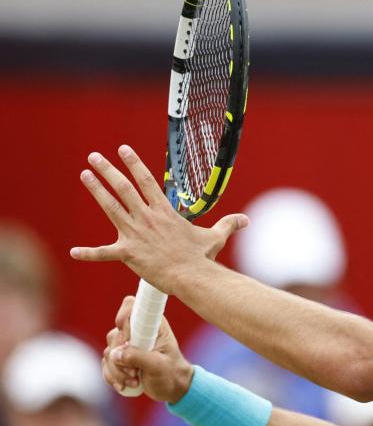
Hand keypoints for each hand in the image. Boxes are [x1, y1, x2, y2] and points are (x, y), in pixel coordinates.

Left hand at [70, 145, 248, 293]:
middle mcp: (147, 218)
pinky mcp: (128, 253)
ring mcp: (135, 234)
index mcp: (165, 212)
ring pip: (111, 207)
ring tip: (85, 175)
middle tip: (94, 156)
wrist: (192, 276)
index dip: (134, 163)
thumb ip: (228, 225)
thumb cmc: (202, 258)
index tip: (122, 149)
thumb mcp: (216, 237)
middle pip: (124, 188)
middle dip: (108, 170)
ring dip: (97, 190)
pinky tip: (73, 252)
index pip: (146, 181)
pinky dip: (88, 253)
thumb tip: (246, 220)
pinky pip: (104, 253)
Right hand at [102, 296, 194, 402]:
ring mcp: (127, 343)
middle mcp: (138, 331)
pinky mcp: (120, 356)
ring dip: (117, 370)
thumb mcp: (158, 365)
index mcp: (152, 324)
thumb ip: (138, 357)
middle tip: (135, 372)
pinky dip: (112, 376)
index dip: (124, 318)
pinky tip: (125, 384)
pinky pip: (106, 363)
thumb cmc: (171, 372)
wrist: (171, 387)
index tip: (127, 338)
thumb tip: (115, 354)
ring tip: (135, 380)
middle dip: (121, 357)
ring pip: (109, 352)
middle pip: (115, 335)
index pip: (131, 306)